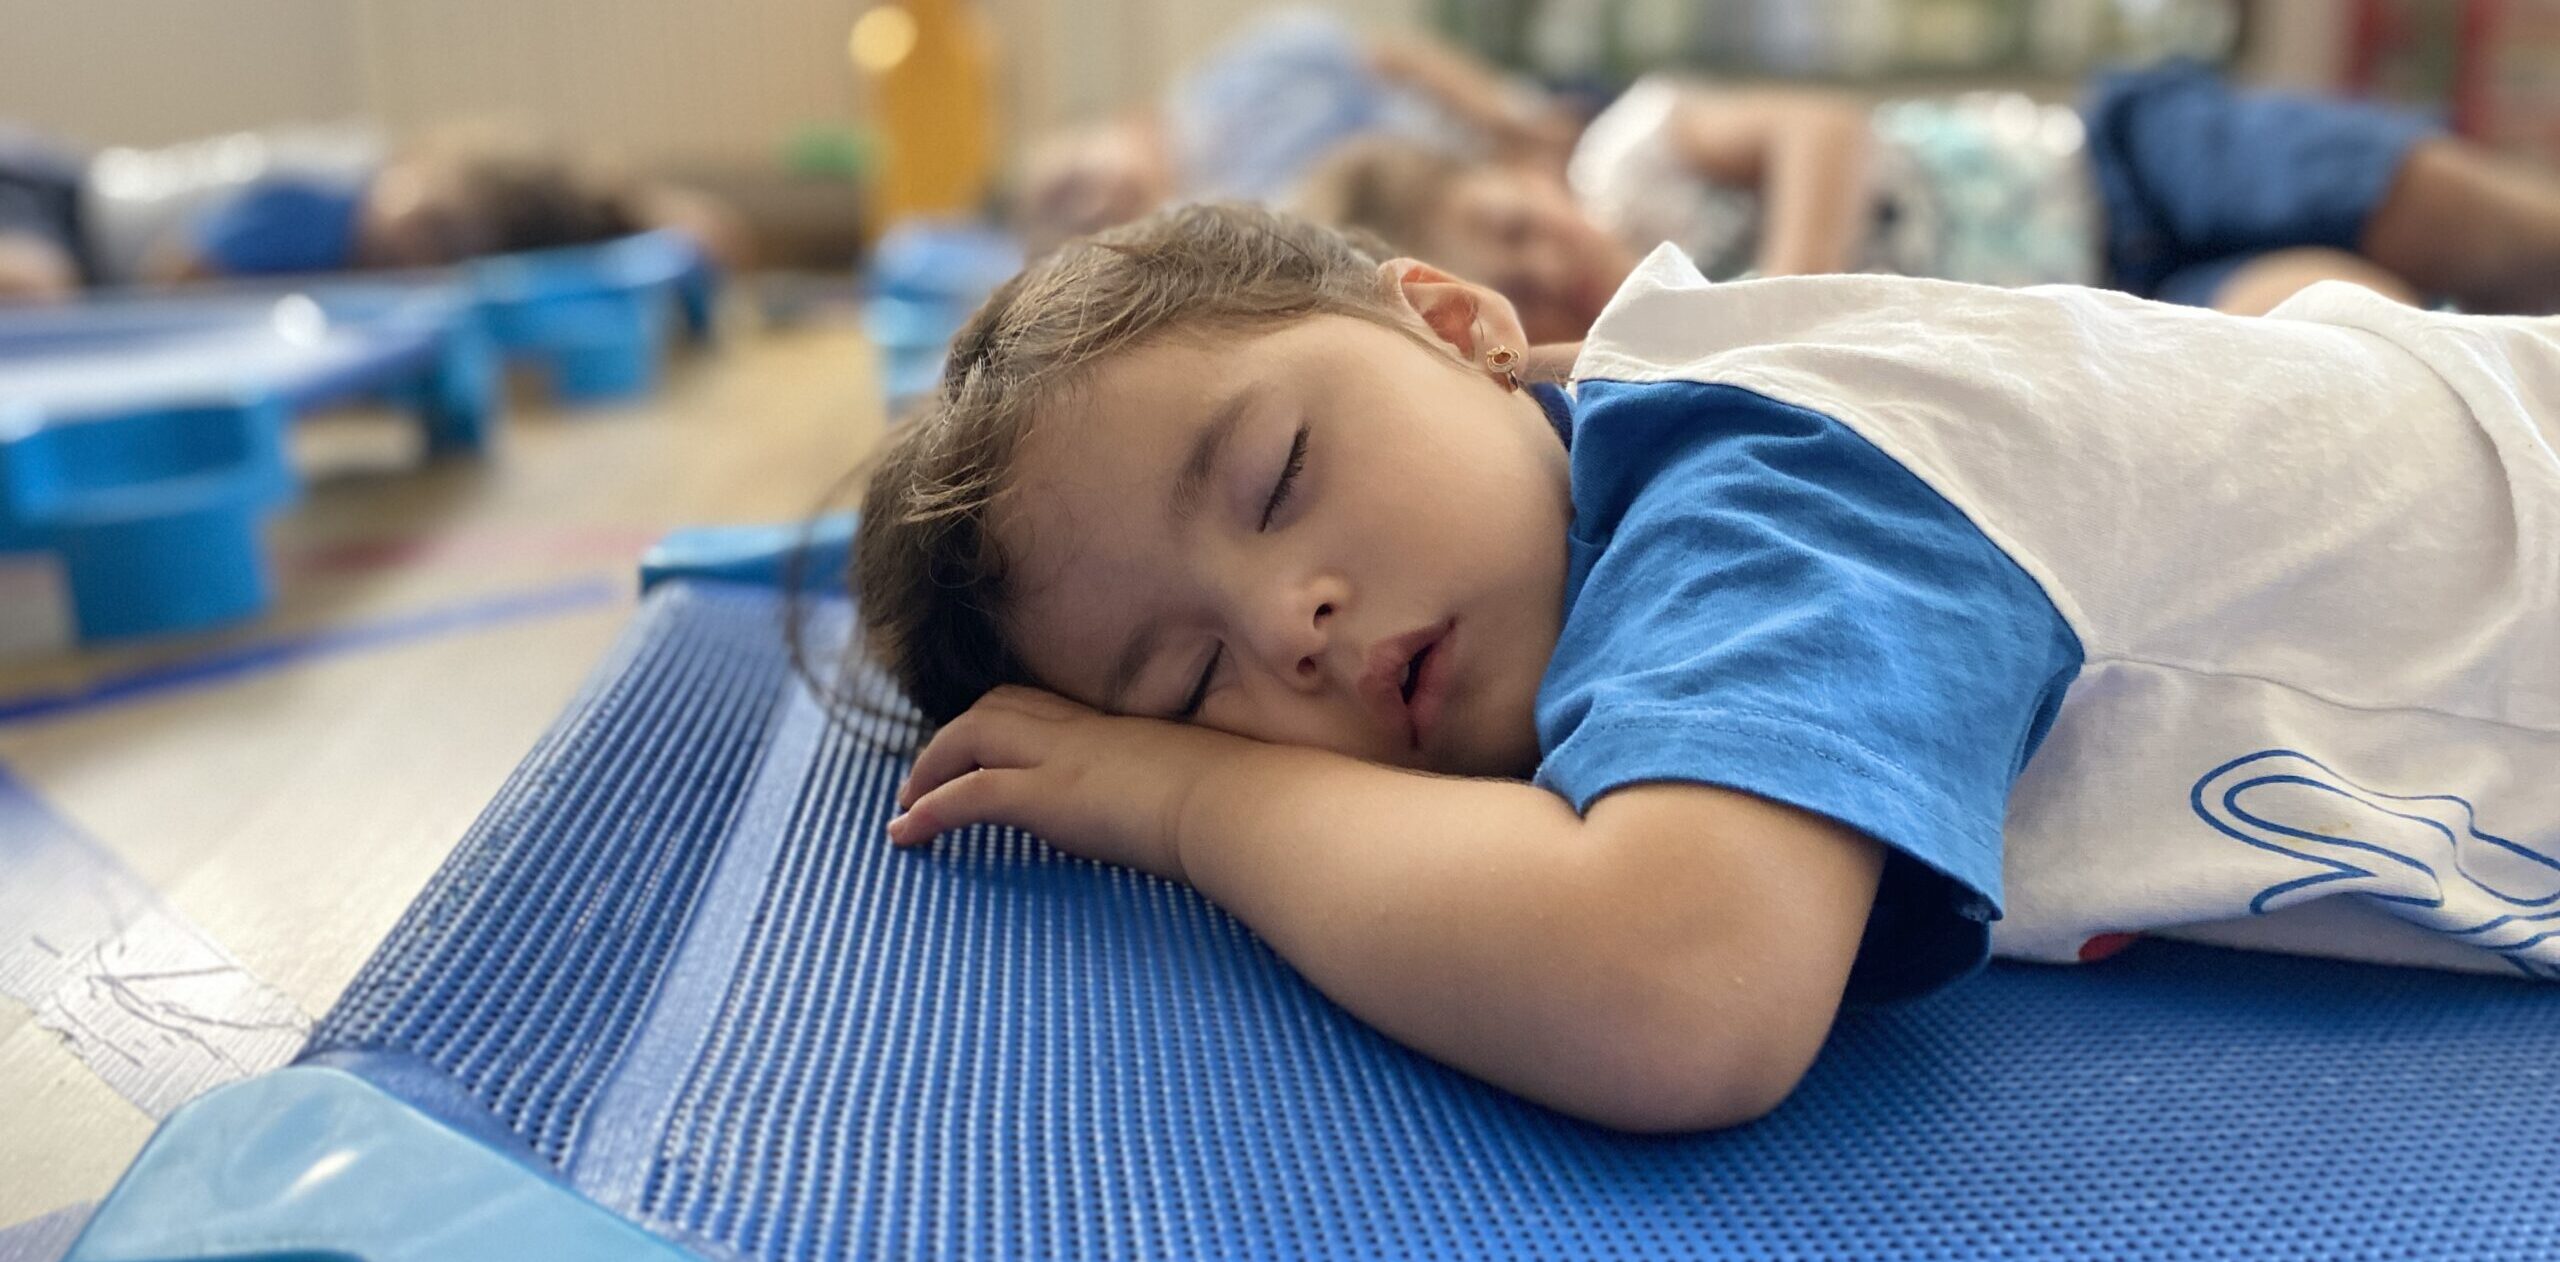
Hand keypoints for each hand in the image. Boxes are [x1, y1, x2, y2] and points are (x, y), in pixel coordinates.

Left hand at [887, 685, 1249, 883]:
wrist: (1245, 806)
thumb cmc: (1243, 802)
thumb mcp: (1205, 786)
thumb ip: (1177, 788)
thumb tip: (1185, 813)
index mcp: (1116, 727)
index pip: (1038, 703)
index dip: (998, 719)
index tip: (976, 749)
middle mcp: (1082, 731)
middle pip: (994, 707)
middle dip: (951, 738)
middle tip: (923, 778)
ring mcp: (1063, 757)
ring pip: (970, 737)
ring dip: (929, 769)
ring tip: (904, 809)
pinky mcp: (1051, 795)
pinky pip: (972, 793)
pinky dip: (930, 809)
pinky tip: (905, 833)